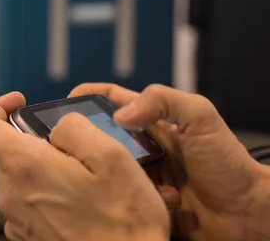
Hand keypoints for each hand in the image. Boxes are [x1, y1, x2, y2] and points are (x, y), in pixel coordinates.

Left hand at [0, 92, 169, 240]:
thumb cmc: (125, 217)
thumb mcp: (110, 154)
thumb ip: (74, 127)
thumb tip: (57, 127)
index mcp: (24, 166)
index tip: (20, 102)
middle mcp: (11, 194)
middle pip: (7, 152)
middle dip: (35, 143)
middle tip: (73, 149)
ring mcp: (17, 219)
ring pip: (19, 178)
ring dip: (43, 170)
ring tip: (82, 180)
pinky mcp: (27, 237)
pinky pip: (27, 203)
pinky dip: (45, 194)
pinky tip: (76, 203)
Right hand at [69, 83, 266, 240]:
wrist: (246, 215)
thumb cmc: (229, 162)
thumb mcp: (200, 117)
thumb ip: (163, 101)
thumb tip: (120, 113)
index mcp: (151, 122)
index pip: (111, 100)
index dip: (87, 96)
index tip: (64, 102)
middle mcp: (139, 147)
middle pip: (99, 136)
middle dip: (82, 138)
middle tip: (67, 143)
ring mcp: (139, 175)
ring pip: (104, 169)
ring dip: (99, 171)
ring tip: (93, 174)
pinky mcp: (139, 202)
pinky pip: (117, 198)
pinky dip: (116, 198)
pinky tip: (122, 199)